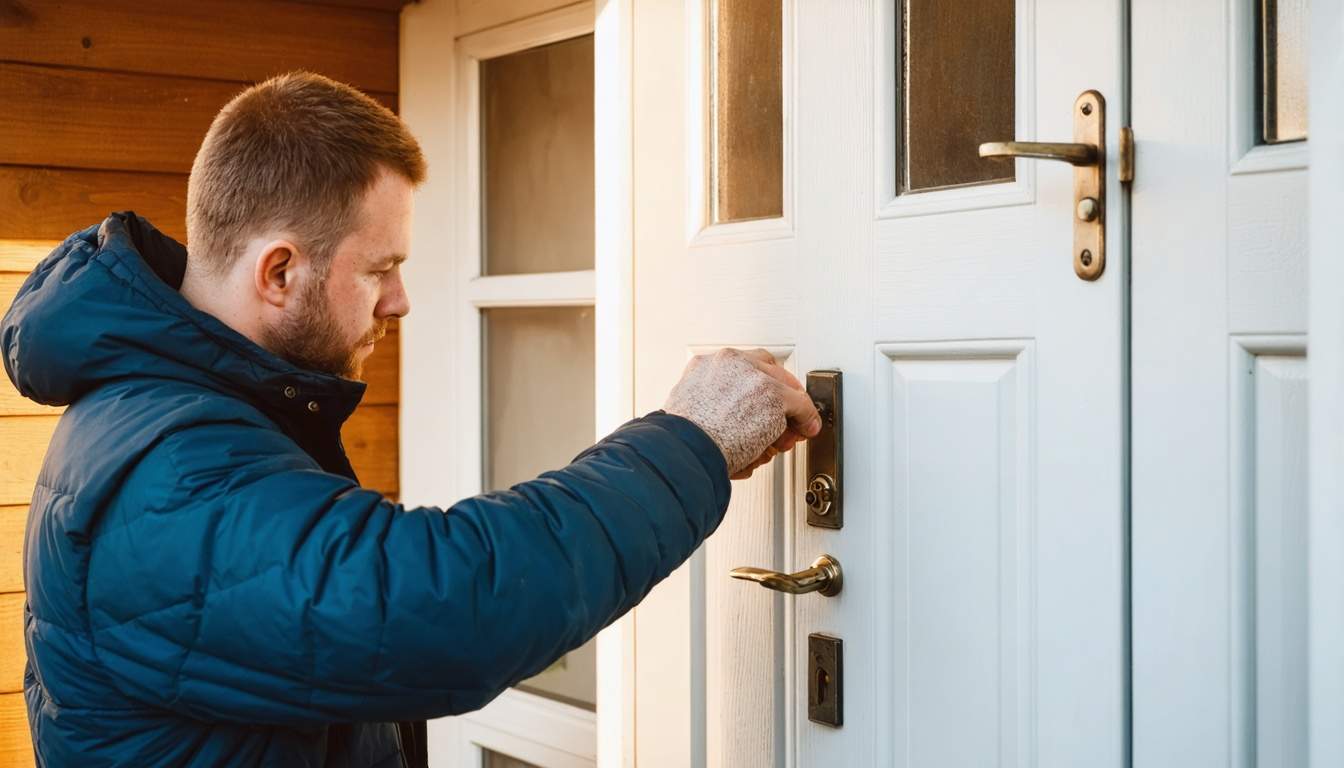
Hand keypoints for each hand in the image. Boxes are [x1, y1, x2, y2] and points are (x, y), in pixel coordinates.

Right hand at [663, 348, 821, 479]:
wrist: (686, 451)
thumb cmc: (682, 442)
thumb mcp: (687, 413)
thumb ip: (709, 406)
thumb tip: (725, 419)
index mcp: (704, 365)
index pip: (740, 367)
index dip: (754, 387)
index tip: (757, 404)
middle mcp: (729, 363)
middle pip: (767, 371)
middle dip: (776, 396)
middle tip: (781, 417)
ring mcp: (754, 377)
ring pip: (783, 388)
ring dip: (787, 413)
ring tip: (783, 436)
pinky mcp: (775, 395)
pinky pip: (801, 405)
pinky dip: (806, 419)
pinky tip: (806, 430)